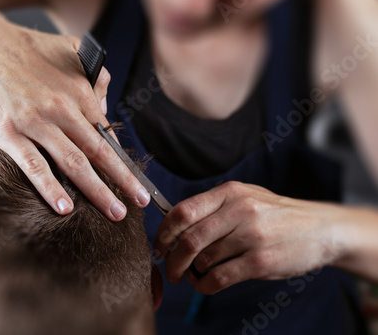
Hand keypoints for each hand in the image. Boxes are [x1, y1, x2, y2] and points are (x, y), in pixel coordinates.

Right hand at [0, 9, 149, 219]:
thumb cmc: (27, 49)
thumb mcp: (71, 50)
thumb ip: (96, 76)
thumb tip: (103, 112)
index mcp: (79, 92)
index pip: (106, 134)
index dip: (122, 159)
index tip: (135, 179)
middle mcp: (62, 108)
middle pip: (99, 152)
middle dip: (124, 180)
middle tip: (140, 202)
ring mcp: (34, 121)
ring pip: (73, 162)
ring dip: (98, 191)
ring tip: (115, 212)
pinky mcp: (8, 132)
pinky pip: (34, 165)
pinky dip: (51, 188)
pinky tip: (65, 208)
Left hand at [154, 181, 347, 293]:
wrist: (320, 228)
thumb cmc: (275, 214)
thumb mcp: (245, 197)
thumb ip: (213, 207)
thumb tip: (174, 224)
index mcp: (229, 193)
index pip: (182, 211)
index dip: (164, 233)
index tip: (159, 247)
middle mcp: (239, 210)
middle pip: (189, 239)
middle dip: (172, 260)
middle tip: (170, 271)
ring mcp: (251, 236)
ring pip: (203, 259)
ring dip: (191, 273)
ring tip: (193, 277)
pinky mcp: (262, 261)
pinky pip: (220, 277)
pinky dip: (205, 286)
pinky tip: (205, 286)